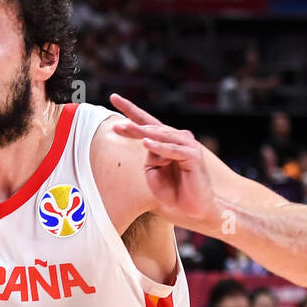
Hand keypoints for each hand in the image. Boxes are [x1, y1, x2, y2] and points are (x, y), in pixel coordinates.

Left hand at [109, 94, 216, 227]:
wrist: (192, 208)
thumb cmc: (172, 190)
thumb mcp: (153, 171)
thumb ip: (150, 156)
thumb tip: (147, 142)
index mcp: (164, 142)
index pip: (146, 122)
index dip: (130, 111)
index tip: (113, 98)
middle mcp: (176, 140)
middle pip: (152, 127)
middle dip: (133, 124)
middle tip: (116, 124)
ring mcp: (187, 146)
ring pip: (162, 135)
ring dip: (144, 132)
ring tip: (127, 127)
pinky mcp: (193, 157)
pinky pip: (173, 150)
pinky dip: (160, 147)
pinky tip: (147, 143)